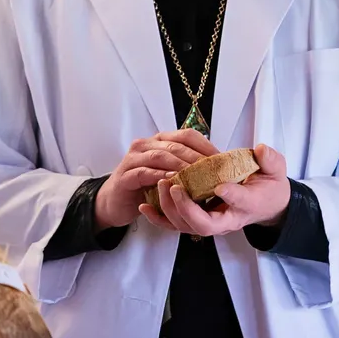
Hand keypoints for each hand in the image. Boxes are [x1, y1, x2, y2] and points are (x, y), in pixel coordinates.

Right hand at [93, 129, 218, 230]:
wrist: (116, 203)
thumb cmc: (145, 187)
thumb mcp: (169, 174)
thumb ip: (187, 167)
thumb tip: (219, 170)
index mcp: (159, 141)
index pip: (186, 135)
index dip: (206, 145)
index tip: (222, 160)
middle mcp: (145, 145)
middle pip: (175, 145)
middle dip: (197, 157)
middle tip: (214, 170)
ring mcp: (133, 159)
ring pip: (161, 156)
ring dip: (181, 166)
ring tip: (198, 177)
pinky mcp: (126, 176)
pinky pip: (145, 173)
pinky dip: (161, 177)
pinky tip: (173, 183)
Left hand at [142, 144, 290, 237]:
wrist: (264, 202)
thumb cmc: (267, 186)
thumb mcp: (276, 171)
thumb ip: (270, 161)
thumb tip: (261, 151)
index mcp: (249, 205)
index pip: (241, 203)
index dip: (232, 195)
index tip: (220, 186)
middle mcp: (227, 219)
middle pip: (204, 225)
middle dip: (187, 208)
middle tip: (176, 185)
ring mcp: (210, 222)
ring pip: (186, 226)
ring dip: (170, 208)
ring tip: (162, 185)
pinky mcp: (196, 220)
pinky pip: (174, 225)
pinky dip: (158, 218)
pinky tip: (144, 207)